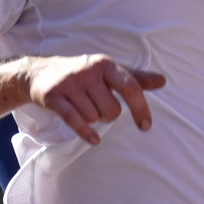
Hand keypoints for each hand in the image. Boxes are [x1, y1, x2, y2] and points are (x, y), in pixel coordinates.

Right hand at [24, 54, 166, 144]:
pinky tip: (94, 139)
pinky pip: (74, 120)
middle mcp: (88, 71)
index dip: (141, 108)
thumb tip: (163, 80)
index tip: (146, 126)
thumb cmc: (84, 74)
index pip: (131, 87)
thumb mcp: (110, 72)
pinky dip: (85, 132)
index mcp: (106, 64)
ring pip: (93, 117)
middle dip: (108, 115)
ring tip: (84, 108)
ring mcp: (70, 83)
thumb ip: (136, 78)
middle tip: (98, 107)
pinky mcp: (53, 96)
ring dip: (93, 119)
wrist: (40, 72)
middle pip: (112, 109)